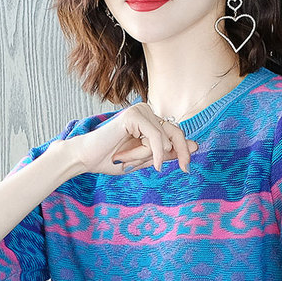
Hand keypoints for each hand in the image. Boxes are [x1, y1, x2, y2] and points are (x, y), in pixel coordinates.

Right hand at [69, 102, 198, 175]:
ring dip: (147, 156)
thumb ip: (167, 153)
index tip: (187, 168)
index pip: (175, 133)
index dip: (184, 150)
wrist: (87, 159)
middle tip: (185, 169)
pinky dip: (153, 152)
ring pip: (162, 139)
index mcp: (150, 121)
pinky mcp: (134, 114)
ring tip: (126, 159)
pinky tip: (147, 163)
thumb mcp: (145, 160)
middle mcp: (147, 112)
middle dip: (179, 152)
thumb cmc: (112, 160)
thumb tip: (194, 146)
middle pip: (175, 132)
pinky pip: (155, 137)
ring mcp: (140, 111)